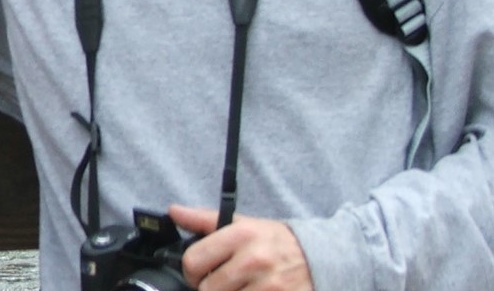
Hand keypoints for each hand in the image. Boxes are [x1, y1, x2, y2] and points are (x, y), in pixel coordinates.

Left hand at [169, 204, 312, 290]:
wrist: (320, 258)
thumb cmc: (274, 241)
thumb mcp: (243, 223)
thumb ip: (204, 220)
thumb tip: (173, 211)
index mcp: (241, 234)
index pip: (194, 260)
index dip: (190, 271)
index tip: (198, 273)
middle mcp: (254, 260)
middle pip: (207, 288)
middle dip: (208, 288)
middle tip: (218, 283)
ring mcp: (269, 286)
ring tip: (237, 287)